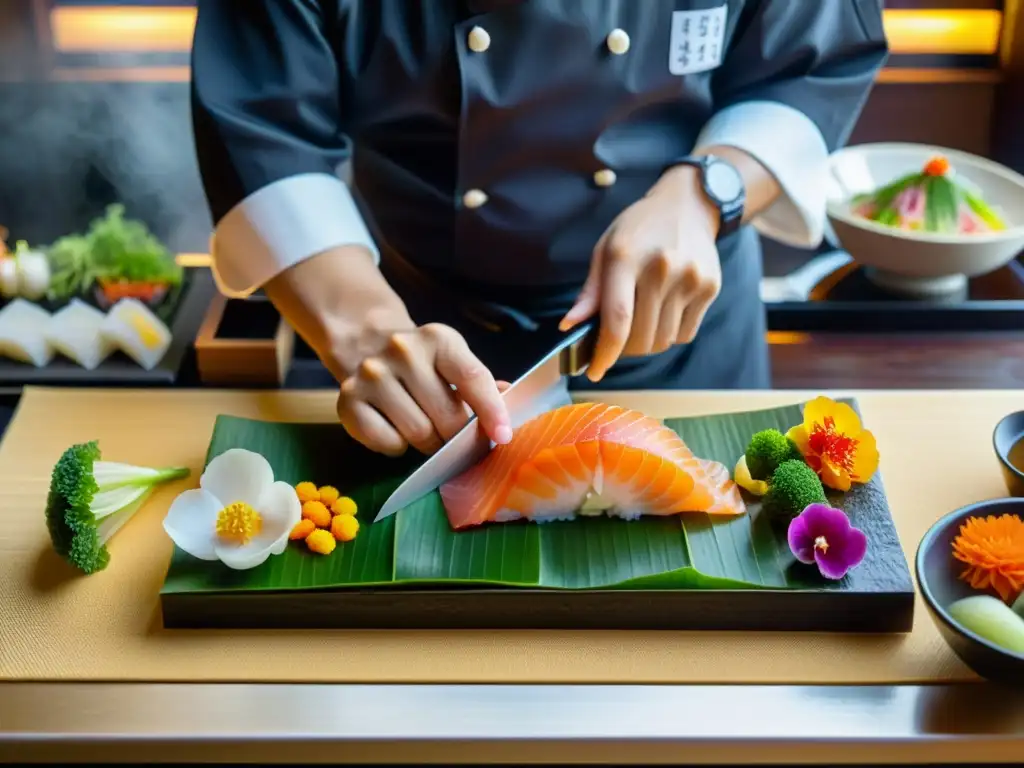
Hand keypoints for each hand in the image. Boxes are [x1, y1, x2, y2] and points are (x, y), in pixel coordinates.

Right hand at [264, 247, 510, 455]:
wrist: (365, 343)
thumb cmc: (423, 363)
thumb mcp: (453, 361)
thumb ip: (481, 384)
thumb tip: (510, 401)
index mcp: (438, 339)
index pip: (472, 377)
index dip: (491, 410)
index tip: (503, 436)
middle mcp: (403, 350)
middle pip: (446, 415)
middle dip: (456, 437)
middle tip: (455, 439)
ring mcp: (372, 374)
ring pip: (418, 433)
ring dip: (428, 443)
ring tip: (426, 433)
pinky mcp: (348, 399)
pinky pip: (387, 442)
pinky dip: (397, 447)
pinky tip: (397, 431)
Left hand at [560, 165, 722, 380]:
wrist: (689, 205)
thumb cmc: (639, 229)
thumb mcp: (606, 249)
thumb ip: (590, 292)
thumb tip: (570, 326)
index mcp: (626, 257)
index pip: (617, 319)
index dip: (605, 353)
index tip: (596, 371)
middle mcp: (661, 268)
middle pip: (641, 338)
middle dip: (624, 350)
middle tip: (617, 341)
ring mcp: (690, 279)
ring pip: (663, 341)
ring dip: (647, 344)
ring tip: (641, 322)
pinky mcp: (710, 287)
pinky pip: (685, 333)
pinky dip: (669, 335)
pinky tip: (663, 313)